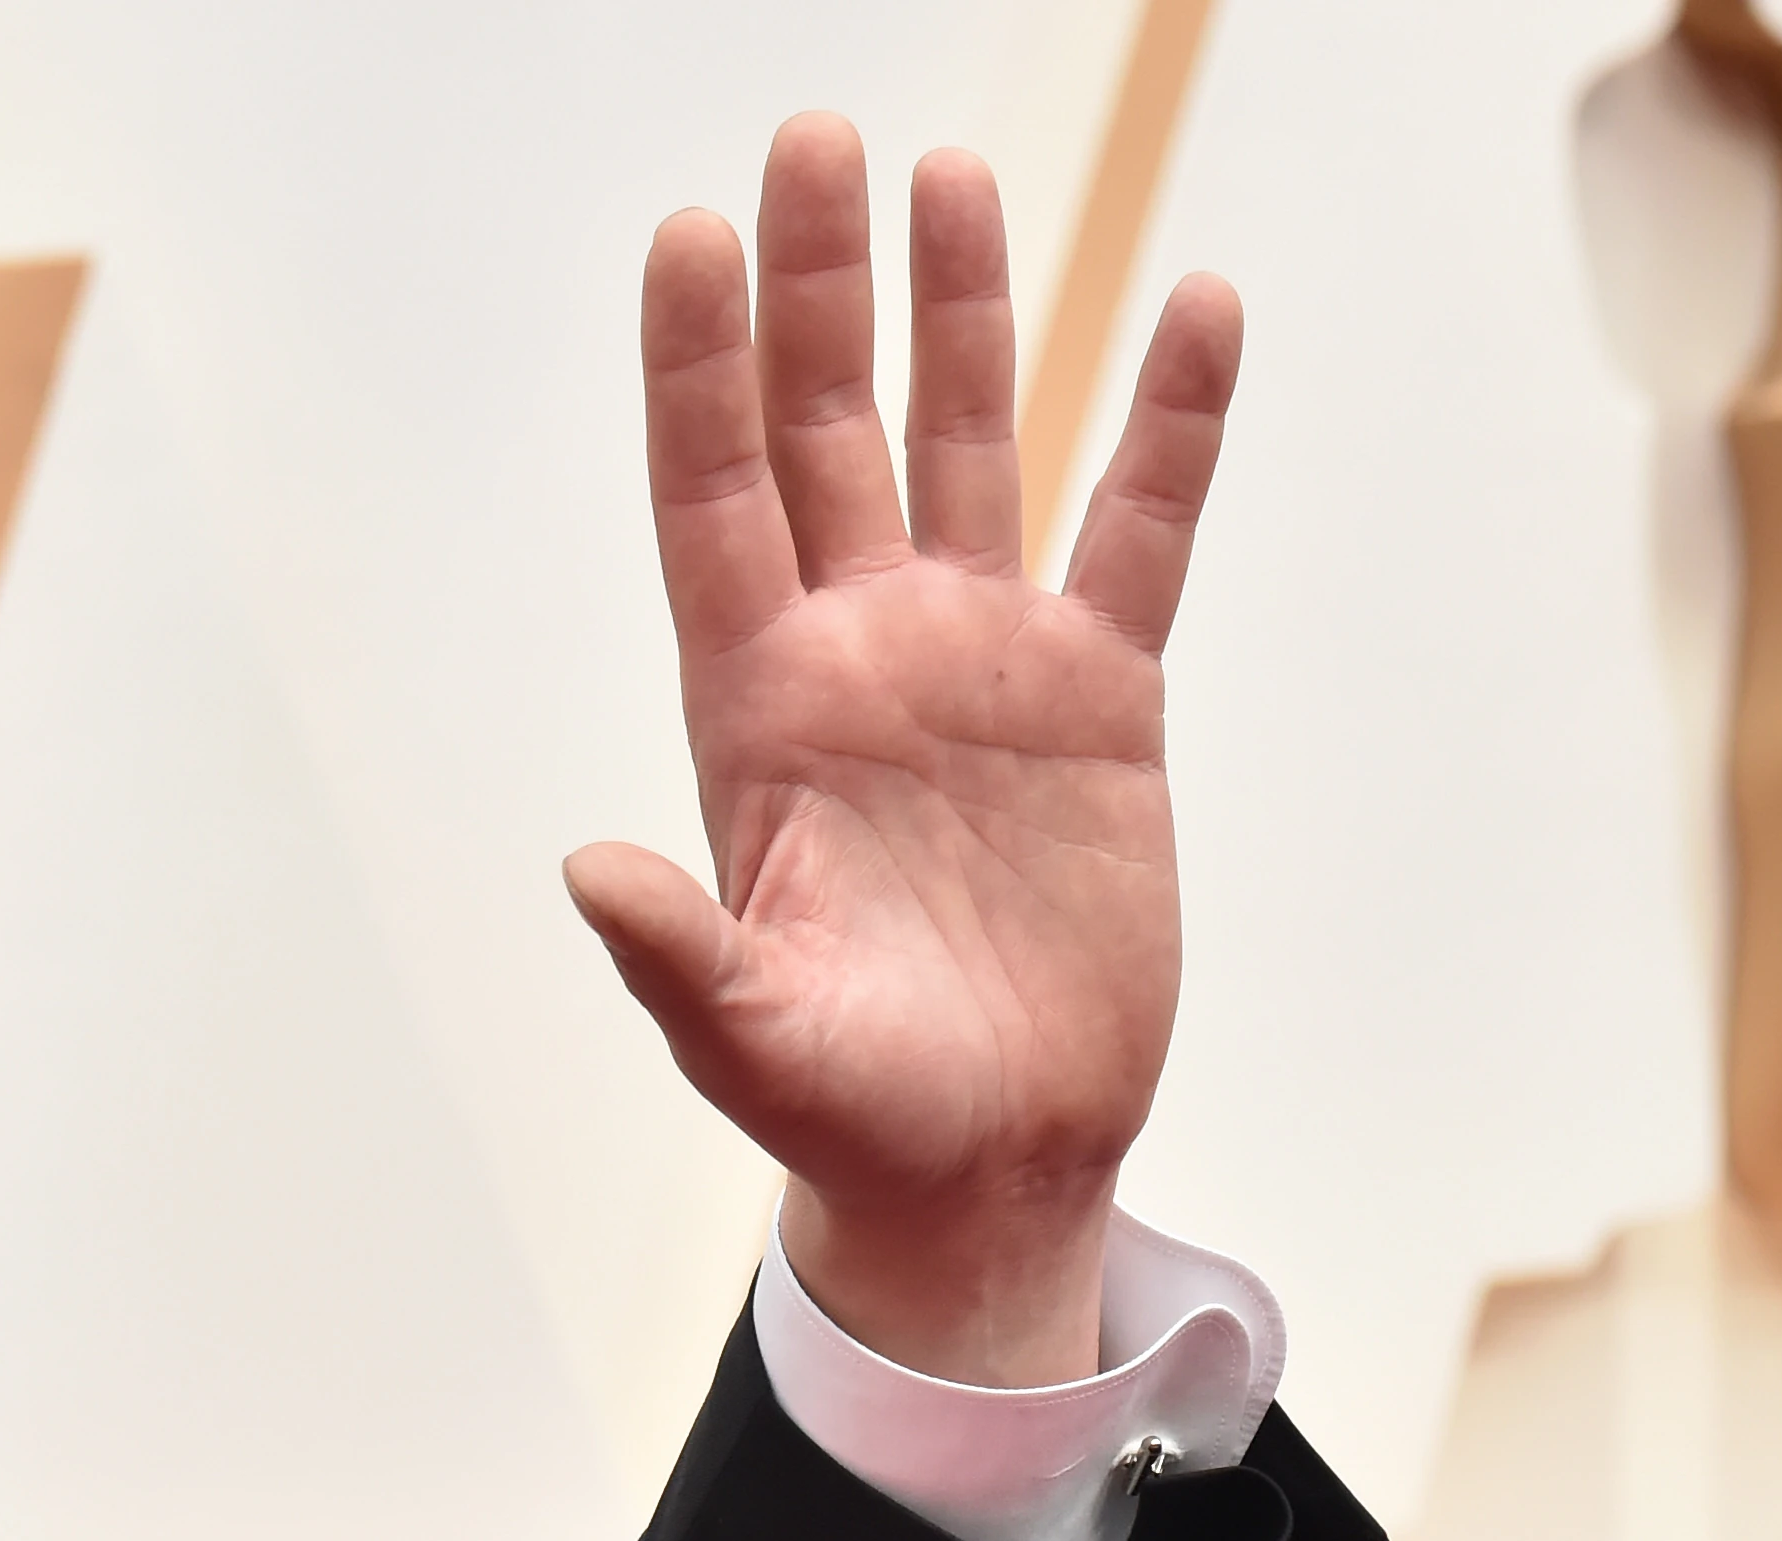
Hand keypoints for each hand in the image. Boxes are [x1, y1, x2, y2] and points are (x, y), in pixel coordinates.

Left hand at [565, 115, 1242, 1387]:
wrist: (986, 1160)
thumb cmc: (850, 1107)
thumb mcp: (746, 1037)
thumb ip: (673, 954)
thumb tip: (589, 875)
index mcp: (757, 712)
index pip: (712, 502)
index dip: (697, 373)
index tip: (688, 240)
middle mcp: (859, 654)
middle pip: (826, 432)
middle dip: (818, 290)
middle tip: (813, 139)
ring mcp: (978, 663)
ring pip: (966, 443)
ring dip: (961, 314)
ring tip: (953, 176)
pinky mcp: (1099, 699)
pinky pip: (1139, 530)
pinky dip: (1170, 424)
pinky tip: (1192, 306)